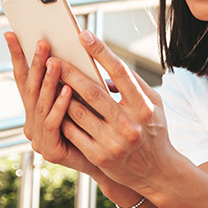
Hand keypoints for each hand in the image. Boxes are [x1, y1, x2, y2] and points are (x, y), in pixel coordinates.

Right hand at [4, 32, 96, 174]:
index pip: (26, 78)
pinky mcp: (51, 150)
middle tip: (41, 41)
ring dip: (49, 81)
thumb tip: (77, 47)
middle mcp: (34, 121)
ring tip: (55, 62)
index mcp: (40, 107)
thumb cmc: (101, 125)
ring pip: (41, 104)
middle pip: (31, 88)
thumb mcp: (87, 98)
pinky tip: (68, 91)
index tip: (13, 34)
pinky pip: (54, 124)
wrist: (114, 160)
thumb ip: (77, 80)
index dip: (19, 56)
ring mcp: (40, 137)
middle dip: (36, 63)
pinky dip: (60, 106)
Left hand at [55, 30, 176, 194]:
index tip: (84, 36)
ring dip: (61, 94)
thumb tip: (109, 69)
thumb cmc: (154, 131)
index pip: (121, 72)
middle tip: (54, 57)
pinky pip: (74, 133)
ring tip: (50, 79)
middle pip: (94, 92)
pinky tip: (54, 106)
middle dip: (71, 72)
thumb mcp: (155, 105)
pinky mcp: (99, 157)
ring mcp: (113, 142)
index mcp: (144, 107)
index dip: (101, 52)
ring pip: (78, 112)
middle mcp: (129, 124)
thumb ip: (135, 85)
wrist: (157, 171)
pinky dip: (62, 118)